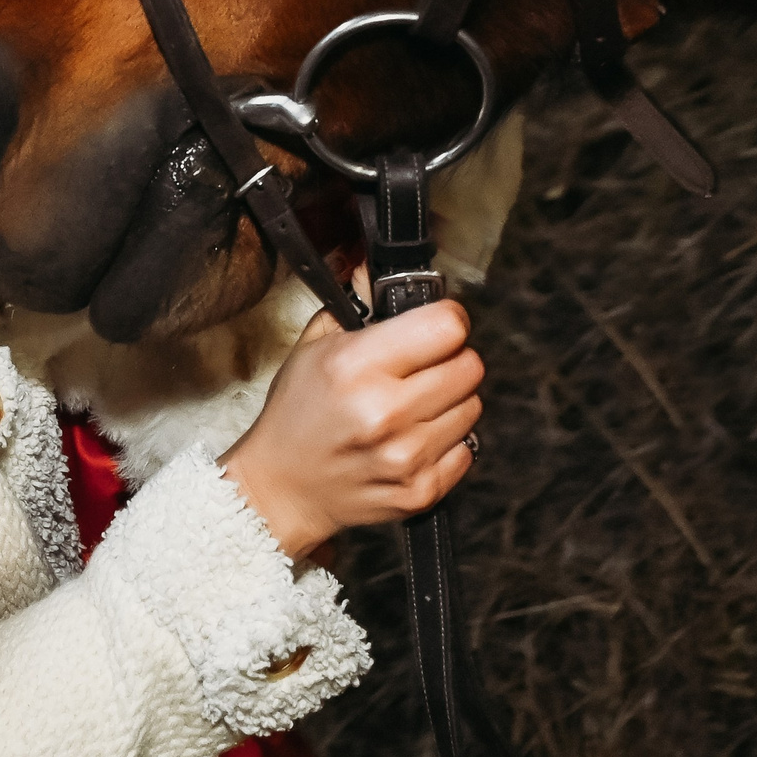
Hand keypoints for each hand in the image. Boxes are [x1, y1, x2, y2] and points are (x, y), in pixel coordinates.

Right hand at [219, 294, 482, 561]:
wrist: (282, 487)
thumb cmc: (297, 414)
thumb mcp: (313, 346)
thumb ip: (356, 301)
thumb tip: (380, 265)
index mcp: (355, 366)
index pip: (447, 325)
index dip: (446, 318)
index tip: (435, 323)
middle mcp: (384, 412)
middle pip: (470, 366)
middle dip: (451, 358)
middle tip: (424, 366)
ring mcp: (405, 457)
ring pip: (473, 407)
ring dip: (450, 400)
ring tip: (413, 404)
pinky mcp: (420, 492)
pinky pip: (467, 450)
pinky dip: (447, 440)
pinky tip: (413, 437)